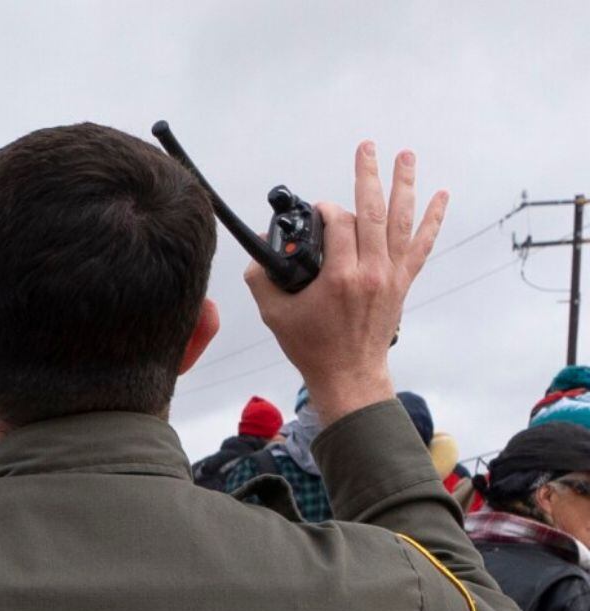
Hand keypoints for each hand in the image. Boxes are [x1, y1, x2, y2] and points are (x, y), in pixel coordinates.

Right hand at [246, 142, 446, 424]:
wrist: (348, 374)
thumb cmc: (312, 347)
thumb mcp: (275, 314)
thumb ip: (261, 279)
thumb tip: (257, 253)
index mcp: (340, 277)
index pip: (338, 224)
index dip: (325, 210)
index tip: (315, 212)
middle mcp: (371, 272)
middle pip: (373, 212)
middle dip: (368, 176)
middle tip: (366, 148)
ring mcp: (391, 275)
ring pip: (401, 221)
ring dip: (404, 185)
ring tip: (405, 156)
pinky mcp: (402, 282)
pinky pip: (422, 244)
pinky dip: (433, 220)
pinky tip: (441, 196)